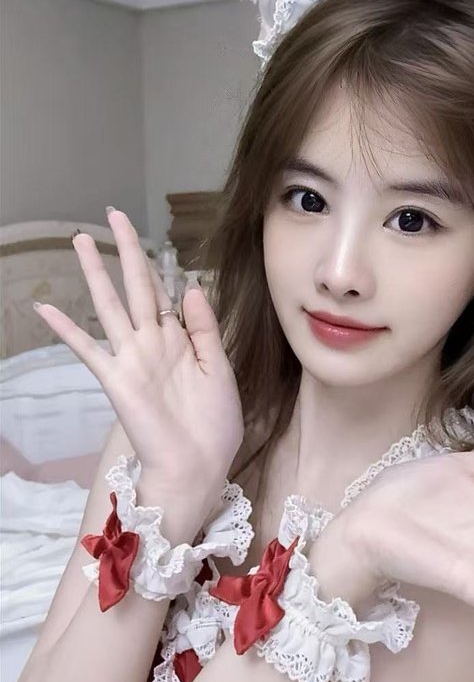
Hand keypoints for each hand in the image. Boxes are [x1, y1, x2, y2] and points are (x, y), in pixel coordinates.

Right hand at [33, 209, 244, 510]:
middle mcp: (152, 343)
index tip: (149, 237)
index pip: (165, 293)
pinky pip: (88, 349)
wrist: (200, 466)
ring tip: (80, 241)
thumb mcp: (219, 368)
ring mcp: (132, 359)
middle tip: (113, 215)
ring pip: (111, 305)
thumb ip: (203, 328)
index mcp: (180, 341)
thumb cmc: (214, 424)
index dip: (157, 264)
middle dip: (126, 250)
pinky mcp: (117, 380)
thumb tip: (192, 286)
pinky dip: (67, 330)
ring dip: (96, 273)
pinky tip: (46, 308)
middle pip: (137, 287)